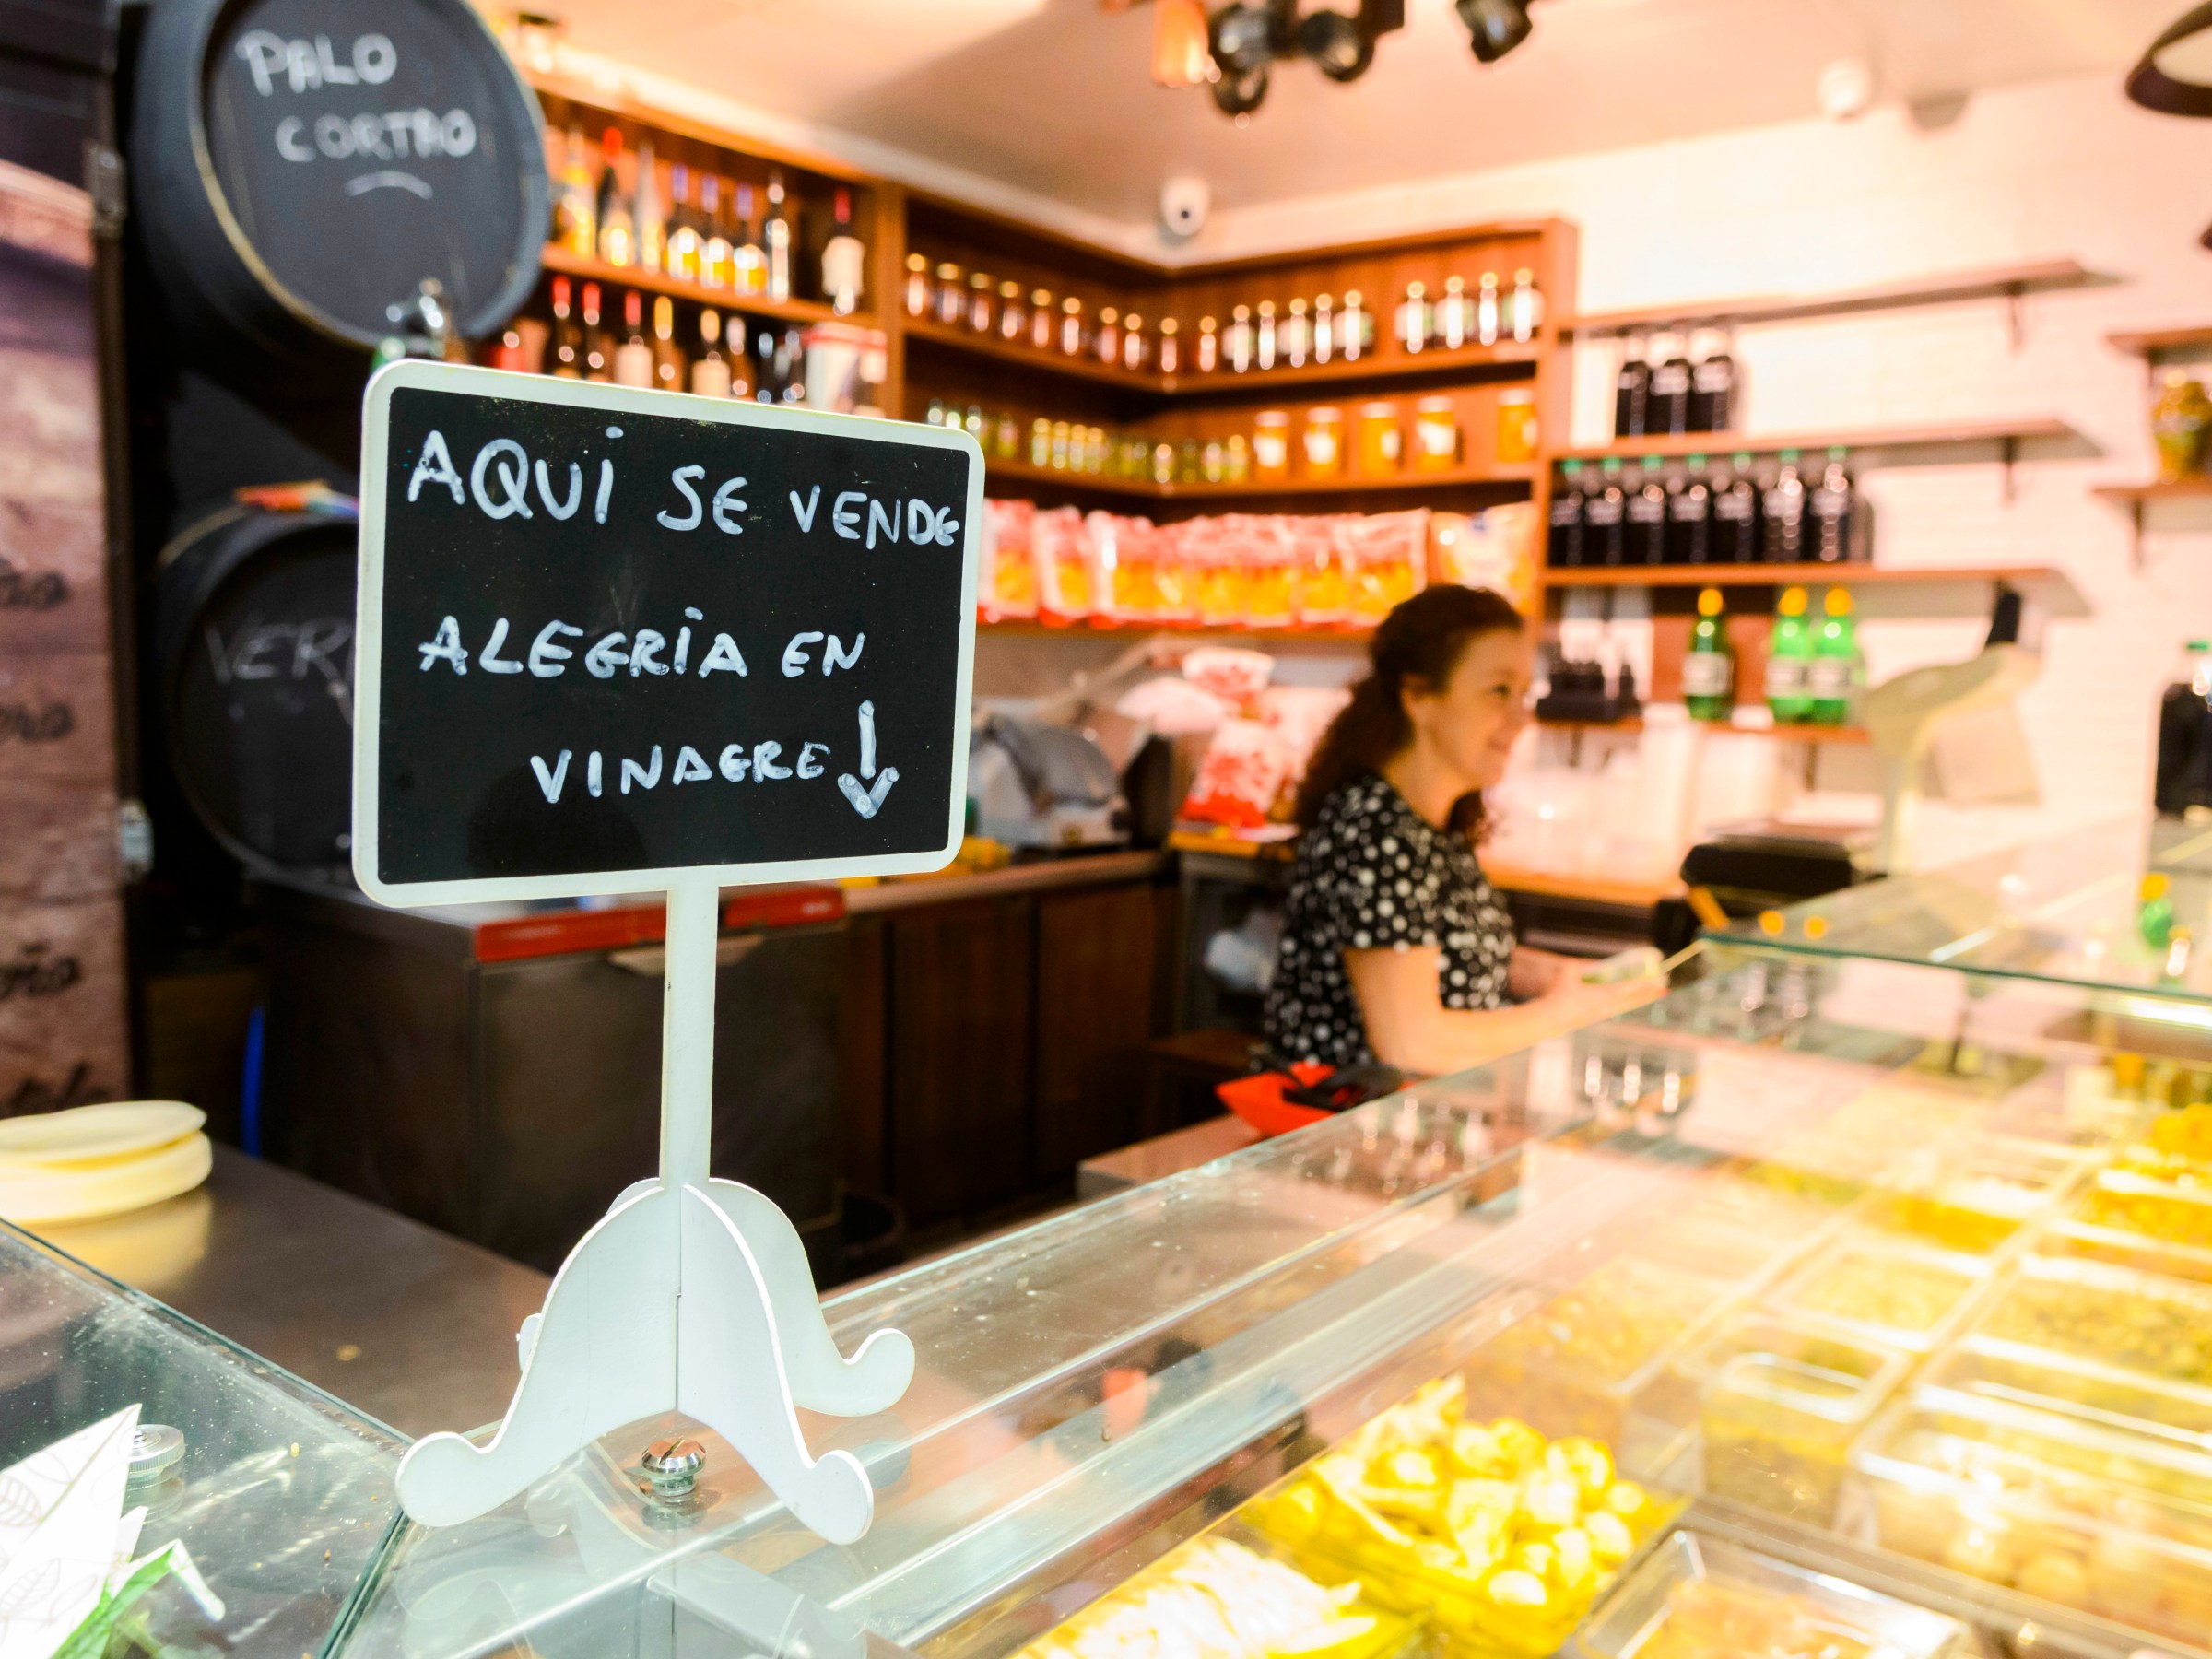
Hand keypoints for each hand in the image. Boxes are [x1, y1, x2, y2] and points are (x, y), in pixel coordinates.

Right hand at [1544, 967, 1667, 1021]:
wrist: (1549, 1018)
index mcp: (1602, 994)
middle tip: (1666, 989)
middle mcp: (1606, 1006)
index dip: (1645, 983)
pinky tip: (1630, 1002)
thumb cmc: (1556, 993)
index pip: (1629, 987)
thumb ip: (1582, 966)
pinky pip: (1617, 1009)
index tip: (1659, 980)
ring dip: (1641, 1000)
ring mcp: (1602, 1014)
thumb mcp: (1567, 972)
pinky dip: (1628, 1004)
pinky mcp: (1595, 1017)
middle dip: (1649, 994)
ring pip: (1627, 1005)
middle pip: (1633, 999)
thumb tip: (1595, 964)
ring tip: (1654, 995)